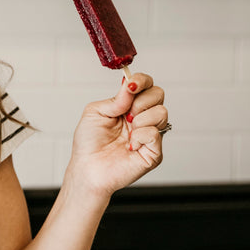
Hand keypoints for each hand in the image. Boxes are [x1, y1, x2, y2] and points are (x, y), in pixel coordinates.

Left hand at [64, 72, 167, 201]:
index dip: (141, 80)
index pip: (146, 85)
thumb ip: (115, 98)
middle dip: (141, 101)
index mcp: (128, 107)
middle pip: (158, 94)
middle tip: (126, 115)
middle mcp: (142, 118)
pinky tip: (129, 145)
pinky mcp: (154, 152)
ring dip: (140, 119)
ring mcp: (150, 134)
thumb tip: (130, 86)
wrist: (87, 169)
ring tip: (127, 132)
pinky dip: (140, 136)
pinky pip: (155, 133)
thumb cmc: (89, 144)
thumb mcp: (95, 112)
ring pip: (161, 112)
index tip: (131, 85)